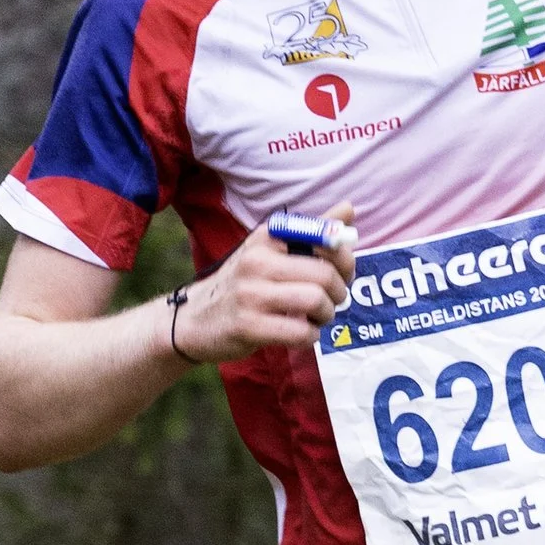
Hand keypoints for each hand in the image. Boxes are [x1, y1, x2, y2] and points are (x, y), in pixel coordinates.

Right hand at [175, 199, 356, 363]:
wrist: (195, 318)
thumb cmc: (243, 283)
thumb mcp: (270, 249)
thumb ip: (312, 231)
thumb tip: (349, 209)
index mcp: (267, 237)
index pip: (325, 239)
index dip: (345, 260)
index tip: (342, 274)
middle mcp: (257, 260)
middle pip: (324, 275)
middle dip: (339, 293)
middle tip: (331, 301)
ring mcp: (250, 294)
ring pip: (315, 302)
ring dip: (326, 315)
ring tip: (316, 318)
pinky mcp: (247, 326)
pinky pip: (299, 332)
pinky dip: (309, 336)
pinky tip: (301, 333)